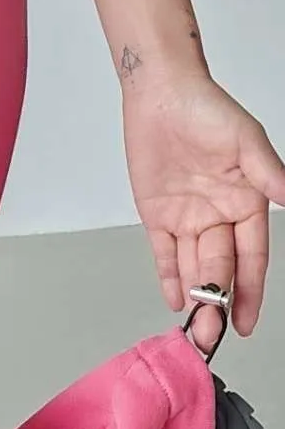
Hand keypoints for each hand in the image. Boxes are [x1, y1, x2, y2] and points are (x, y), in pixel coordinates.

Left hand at [122, 71, 284, 352]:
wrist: (161, 93)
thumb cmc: (208, 109)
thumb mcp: (245, 141)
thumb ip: (269, 174)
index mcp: (247, 203)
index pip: (251, 257)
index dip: (250, 291)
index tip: (247, 322)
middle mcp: (219, 215)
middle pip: (221, 269)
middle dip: (218, 303)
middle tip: (214, 334)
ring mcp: (188, 217)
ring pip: (193, 266)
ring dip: (195, 297)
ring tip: (195, 329)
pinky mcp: (158, 214)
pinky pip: (164, 252)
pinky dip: (167, 275)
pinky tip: (173, 300)